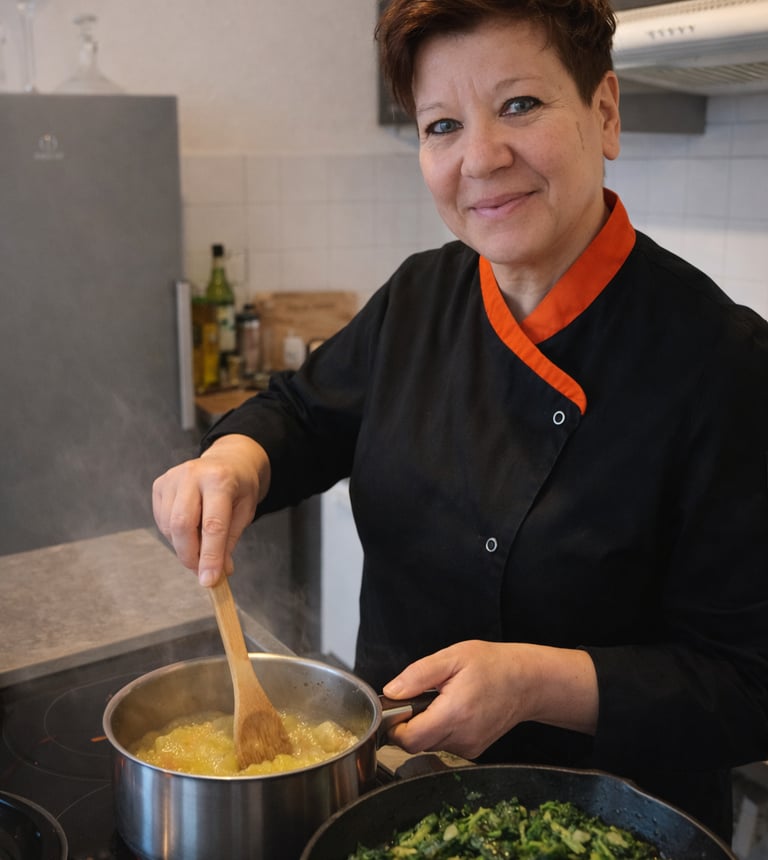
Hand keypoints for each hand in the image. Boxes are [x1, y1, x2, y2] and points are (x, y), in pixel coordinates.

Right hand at [152, 434, 270, 585]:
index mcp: (220, 479)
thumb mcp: (245, 512)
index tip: (209, 580)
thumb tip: (218, 573)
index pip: (212, 525)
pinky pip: (162, 521)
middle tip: (202, 572)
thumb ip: (229, 542)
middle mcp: (192, 475)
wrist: (229, 460)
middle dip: (190, 556)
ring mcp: (172, 478)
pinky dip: (174, 535)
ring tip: (201, 546)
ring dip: (183, 547)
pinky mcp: (160, 484)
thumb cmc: (239, 488)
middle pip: (182, 525)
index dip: (210, 556)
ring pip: (169, 526)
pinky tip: (190, 530)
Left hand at [382, 640, 597, 759]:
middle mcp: (462, 737)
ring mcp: (469, 747)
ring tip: (442, 700)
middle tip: (422, 697)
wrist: (527, 681)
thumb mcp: (452, 657)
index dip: (395, 725)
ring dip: (426, 726)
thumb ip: (417, 675)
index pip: (408, 739)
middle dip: (410, 723)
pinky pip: (445, 745)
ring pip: (430, 745)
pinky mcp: (474, 750)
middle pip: (416, 744)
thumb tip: (391, 692)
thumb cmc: (493, 665)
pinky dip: (442, 730)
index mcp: (454, 713)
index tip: (397, 708)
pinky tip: (454, 710)